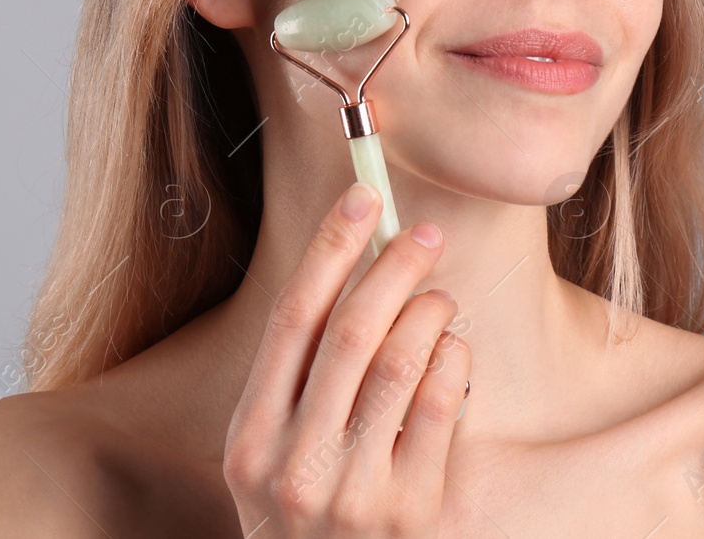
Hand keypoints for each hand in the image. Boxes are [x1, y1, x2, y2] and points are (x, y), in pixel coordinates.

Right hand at [223, 181, 471, 536]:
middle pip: (350, 331)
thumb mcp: (272, 457)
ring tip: (438, 298)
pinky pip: (442, 406)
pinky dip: (453, 360)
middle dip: (392, 266)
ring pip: (401, 362)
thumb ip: (300, 380)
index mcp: (250, 439)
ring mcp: (354, 492)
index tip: (362, 198)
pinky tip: (453, 348)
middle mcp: (294, 465)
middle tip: (422, 235)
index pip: (293, 318)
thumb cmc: (305, 516)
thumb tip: (355, 270)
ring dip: (428, 310)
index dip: (330, 248)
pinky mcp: (412, 511)